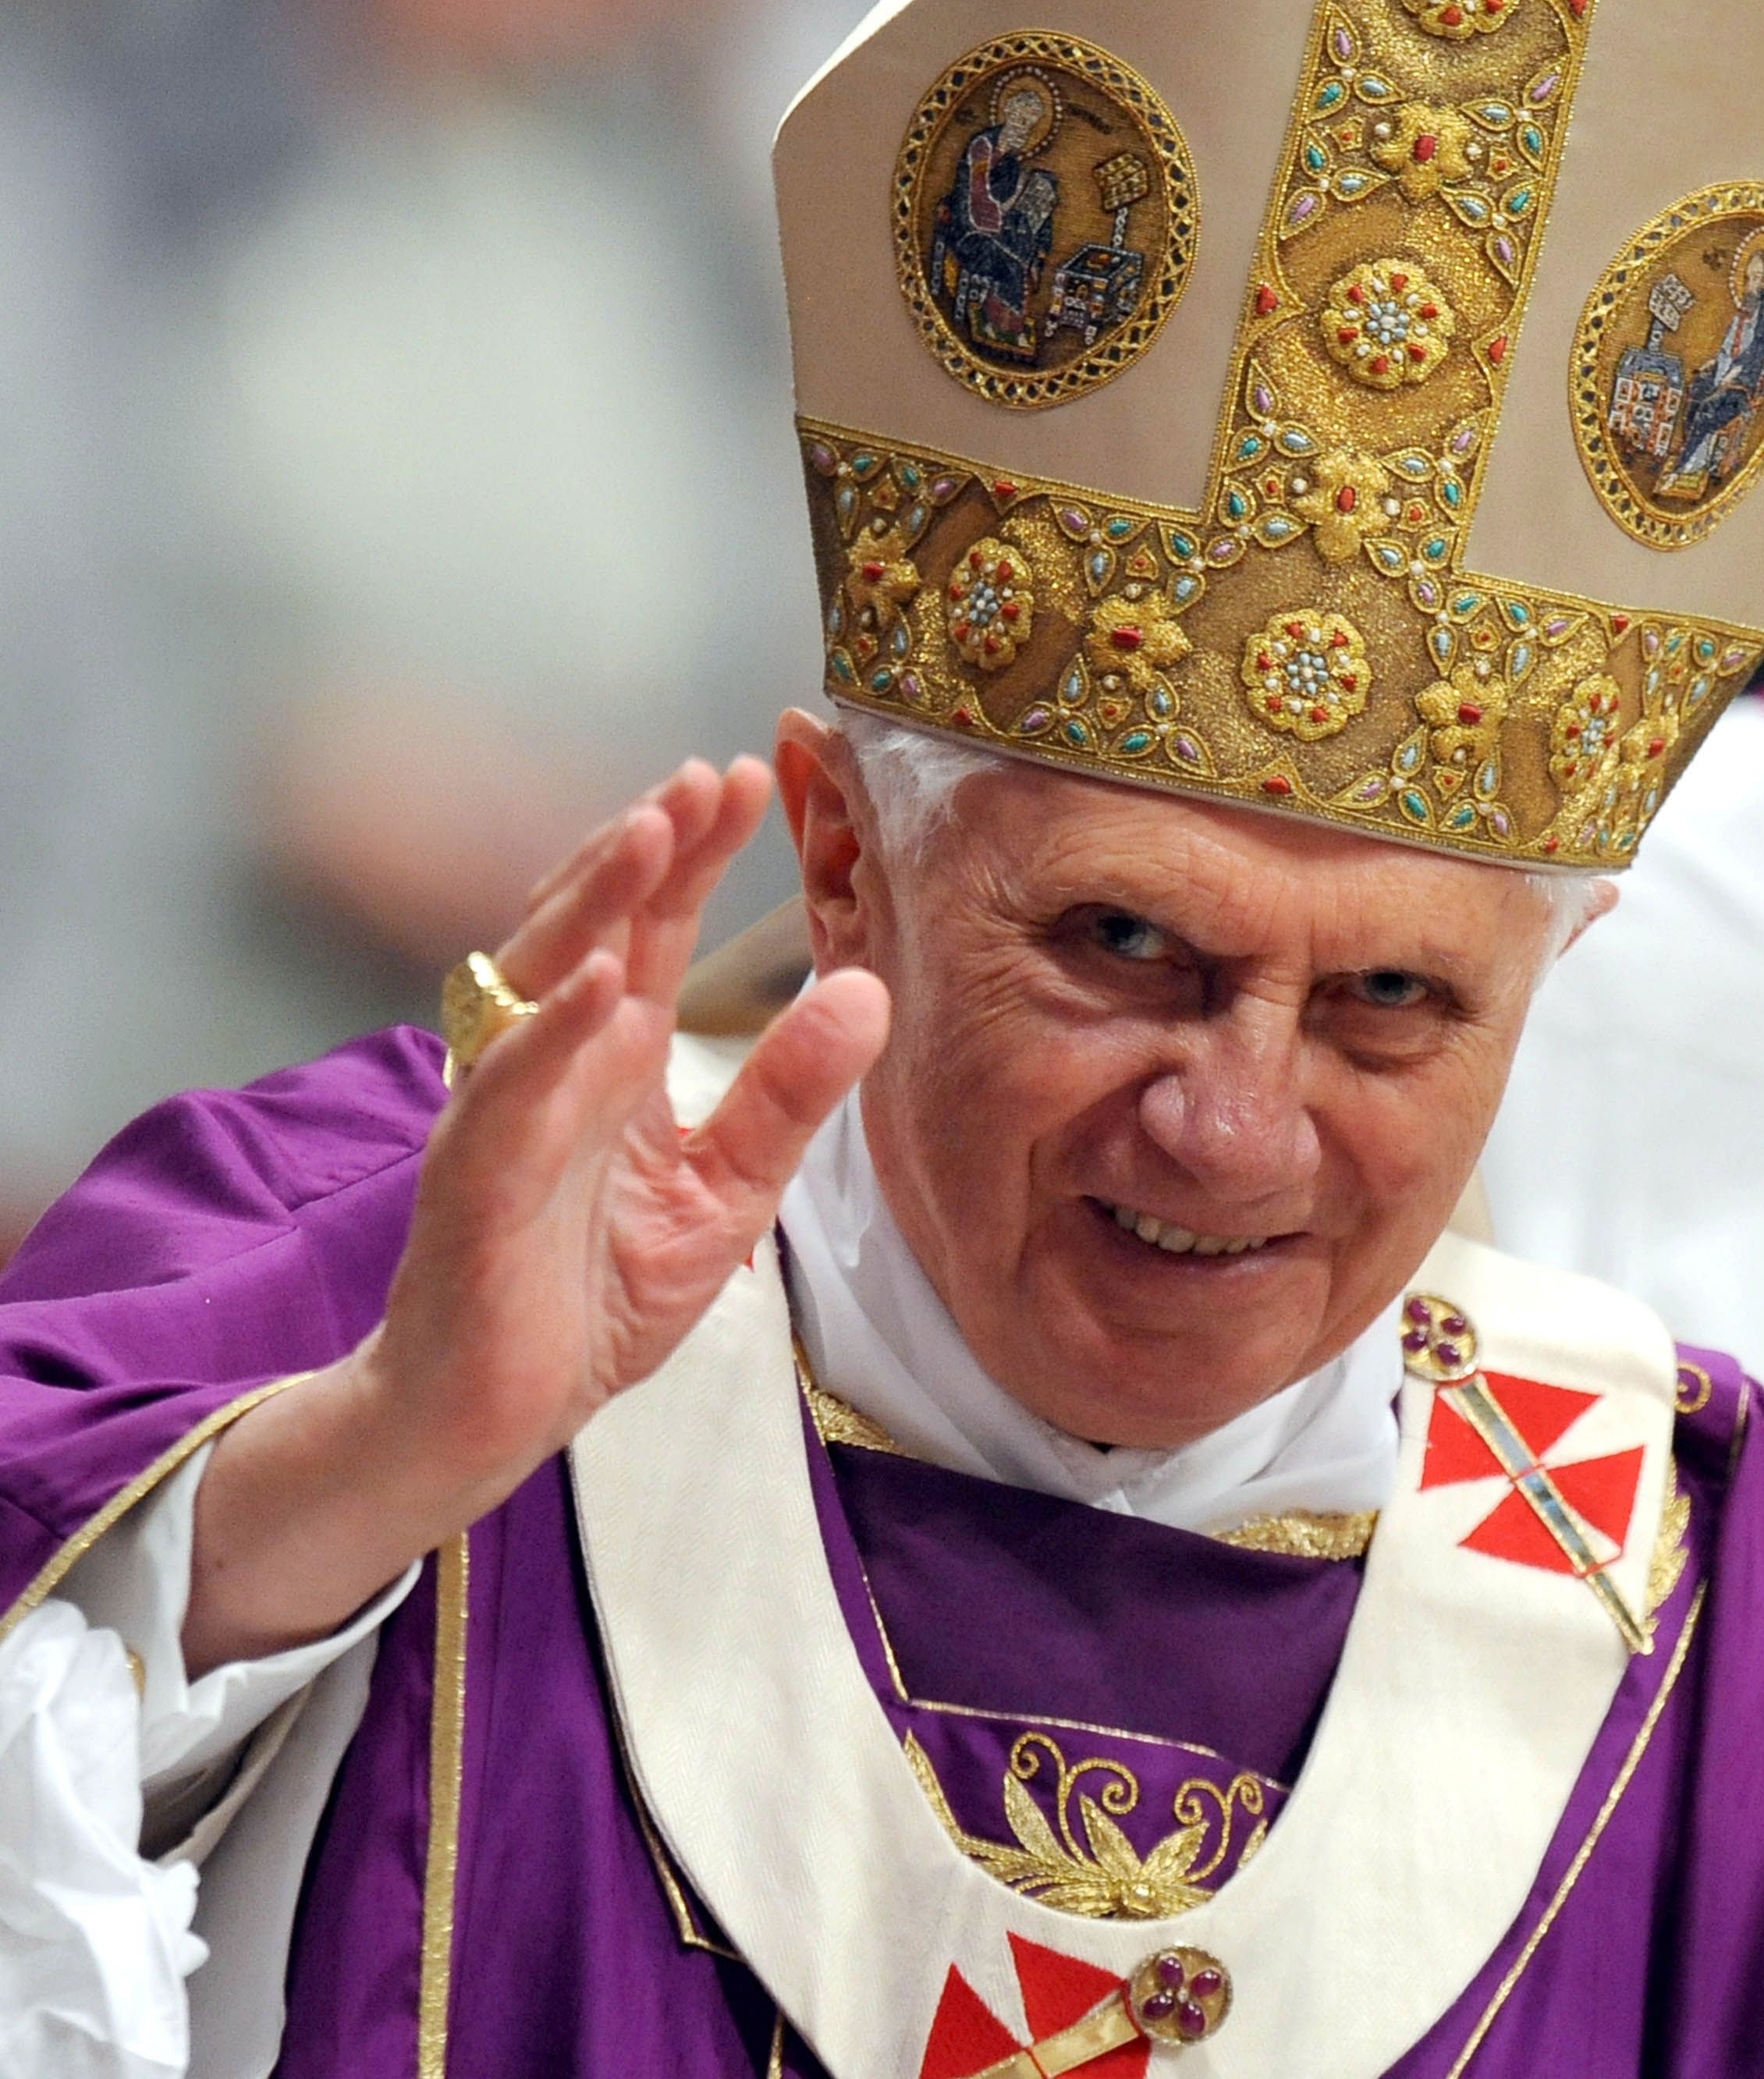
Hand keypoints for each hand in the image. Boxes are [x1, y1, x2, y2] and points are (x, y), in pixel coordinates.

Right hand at [183, 759, 891, 1671]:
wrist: (498, 1410)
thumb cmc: (597, 1293)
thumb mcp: (731, 1190)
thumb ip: (790, 1094)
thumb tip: (867, 989)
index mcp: (609, 1061)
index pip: (653, 932)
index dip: (692, 856)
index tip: (748, 778)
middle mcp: (548, 1065)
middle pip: (594, 930)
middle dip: (645, 849)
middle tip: (707, 776)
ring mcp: (502, 1114)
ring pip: (538, 983)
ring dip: (594, 905)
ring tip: (651, 833)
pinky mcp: (474, 1181)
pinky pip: (509, 1094)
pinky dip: (551, 1036)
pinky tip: (599, 985)